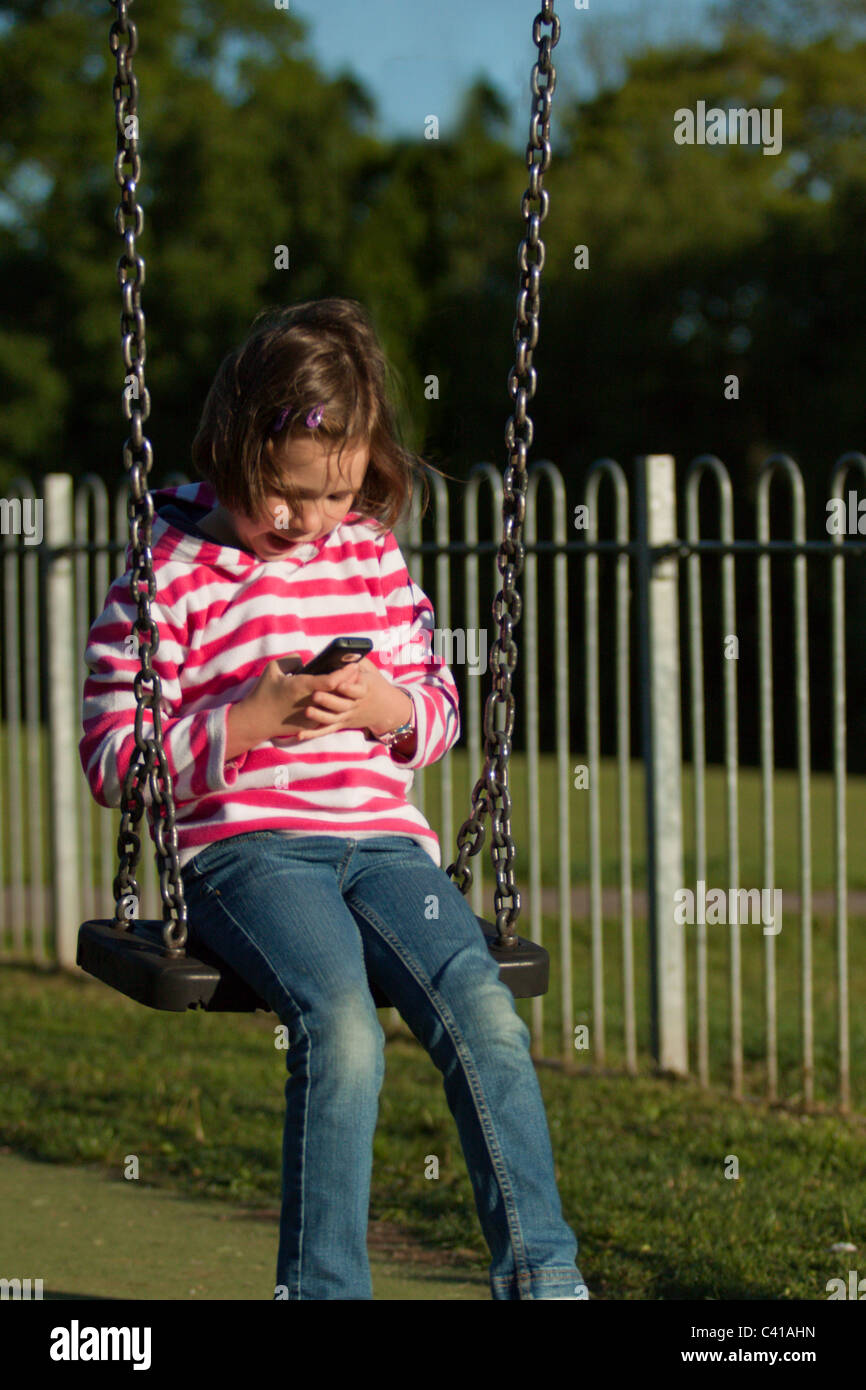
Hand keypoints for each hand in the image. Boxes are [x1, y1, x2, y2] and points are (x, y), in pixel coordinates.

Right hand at [238, 655, 404, 744]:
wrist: (257, 720)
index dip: (345, 672)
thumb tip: (309, 661)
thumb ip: (292, 659)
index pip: (332, 680)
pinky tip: (338, 696)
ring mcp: (311, 716)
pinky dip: (334, 704)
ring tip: (351, 683)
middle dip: (350, 681)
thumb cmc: (264, 692)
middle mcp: (310, 702)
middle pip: (339, 693)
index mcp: (301, 686)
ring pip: (336, 704)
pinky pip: (327, 713)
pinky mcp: (310, 726)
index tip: (353, 664)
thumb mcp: (273, 669)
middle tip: (357, 671)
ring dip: (345, 694)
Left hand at [292, 657, 407, 741]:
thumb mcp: (369, 671)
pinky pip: (327, 730)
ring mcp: (348, 716)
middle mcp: (356, 705)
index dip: (349, 688)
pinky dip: (314, 733)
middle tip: (315, 695)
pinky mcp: (342, 724)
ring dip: (320, 716)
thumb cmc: (372, 684)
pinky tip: (300, 734)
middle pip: (343, 705)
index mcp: (365, 689)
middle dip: (329, 701)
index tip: (339, 684)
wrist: (385, 709)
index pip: (358, 690)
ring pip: (333, 719)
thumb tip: (343, 651)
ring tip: (307, 711)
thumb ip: (357, 662)